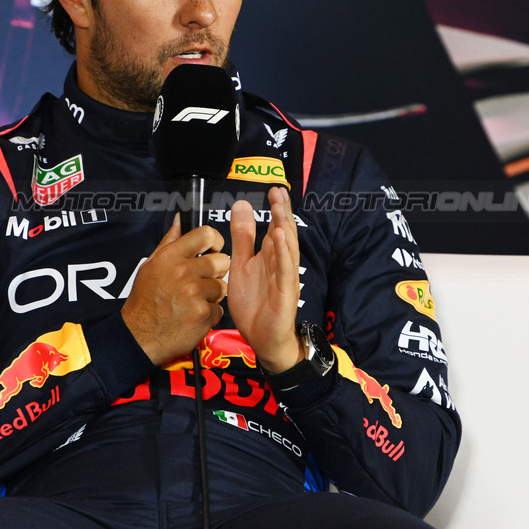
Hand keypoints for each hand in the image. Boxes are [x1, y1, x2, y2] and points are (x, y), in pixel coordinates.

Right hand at [121, 215, 229, 365]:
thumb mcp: (150, 266)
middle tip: (201, 282)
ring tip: (194, 301)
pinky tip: (193, 316)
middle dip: (216, 272)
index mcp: (170, 257)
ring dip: (213, 295)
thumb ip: (169, 242)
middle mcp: (183, 272)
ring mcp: (194, 293)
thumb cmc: (145, 300)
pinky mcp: (203, 314)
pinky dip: (210, 315)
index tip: (213, 250)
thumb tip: (179, 219)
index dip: (215, 241)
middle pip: (222, 260)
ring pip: (223, 286)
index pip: (206, 234)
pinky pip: (219, 308)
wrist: (140, 337)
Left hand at [227, 186, 301, 372]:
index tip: (274, 189)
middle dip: (282, 213)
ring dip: (285, 228)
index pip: (275, 227)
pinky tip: (281, 238)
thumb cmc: (255, 303)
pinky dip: (284, 254)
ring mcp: (284, 278)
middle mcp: (280, 264)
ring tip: (280, 209)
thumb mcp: (241, 264)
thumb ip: (242, 238)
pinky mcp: (285, 293)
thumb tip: (241, 205)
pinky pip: (284, 270)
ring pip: (287, 250)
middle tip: (278, 192)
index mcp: (270, 256)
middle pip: (284, 234)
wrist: (262, 338)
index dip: (276, 209)